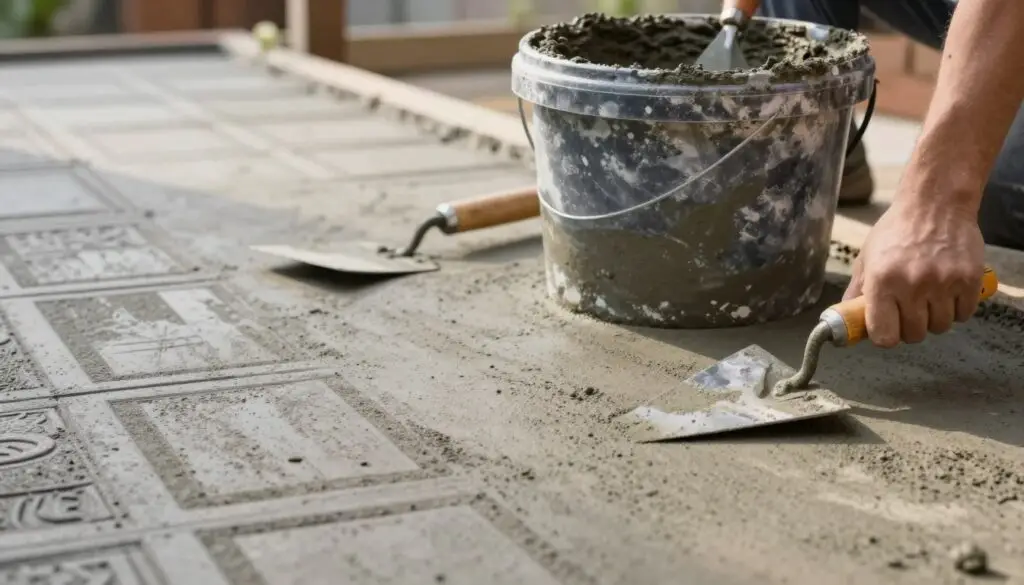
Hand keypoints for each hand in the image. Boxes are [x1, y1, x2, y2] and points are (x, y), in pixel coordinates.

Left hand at [844, 197, 984, 346]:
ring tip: (929, 296)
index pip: (884, 336)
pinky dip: (956, 309)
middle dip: (910, 327)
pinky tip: (947, 292)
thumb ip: (857, 291)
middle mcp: (912, 285)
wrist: (935, 203)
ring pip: (940, 327)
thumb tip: (846, 319)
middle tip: (909, 308)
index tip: (888, 327)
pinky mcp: (969, 279)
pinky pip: (963, 315)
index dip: (886, 336)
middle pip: (914, 335)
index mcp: (882, 282)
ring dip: (934, 318)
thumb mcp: (867, 258)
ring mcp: (943, 283)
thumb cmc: (896, 231)